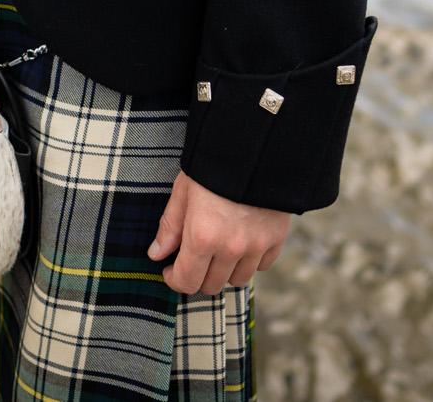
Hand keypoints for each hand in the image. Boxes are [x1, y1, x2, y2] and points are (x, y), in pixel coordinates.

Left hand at [146, 172, 289, 294]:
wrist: (254, 146)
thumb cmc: (211, 167)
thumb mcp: (183, 192)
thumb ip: (170, 227)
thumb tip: (156, 254)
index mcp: (202, 237)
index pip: (187, 282)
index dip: (175, 280)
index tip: (171, 270)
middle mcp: (230, 248)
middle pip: (212, 286)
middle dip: (198, 275)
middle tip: (195, 257)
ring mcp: (256, 246)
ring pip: (238, 280)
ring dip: (225, 270)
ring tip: (219, 249)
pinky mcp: (276, 239)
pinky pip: (261, 266)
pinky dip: (251, 260)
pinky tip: (242, 242)